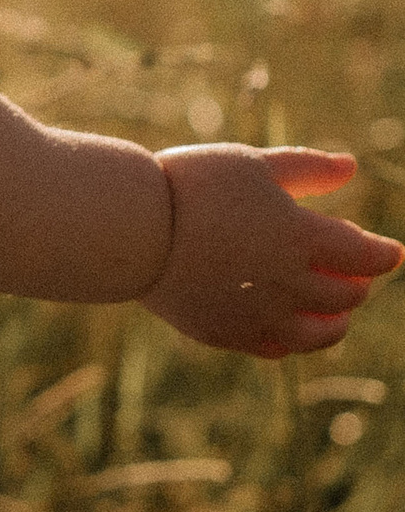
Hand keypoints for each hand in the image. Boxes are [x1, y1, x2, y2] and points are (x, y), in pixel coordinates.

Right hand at [143, 145, 401, 356]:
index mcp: (303, 237)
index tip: (391, 251)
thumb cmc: (193, 184)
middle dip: (357, 284)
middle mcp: (290, 284)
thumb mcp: (253, 162)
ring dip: (335, 322)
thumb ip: (307, 168)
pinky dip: (293, 339)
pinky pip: (276, 348)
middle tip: (354, 273)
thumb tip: (352, 168)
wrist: (132, 229)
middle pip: (347, 296)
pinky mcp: (227, 334)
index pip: (366, 256)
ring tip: (335, 313)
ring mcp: (259, 315)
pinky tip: (289, 326)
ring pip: (319, 334)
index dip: (385, 254)